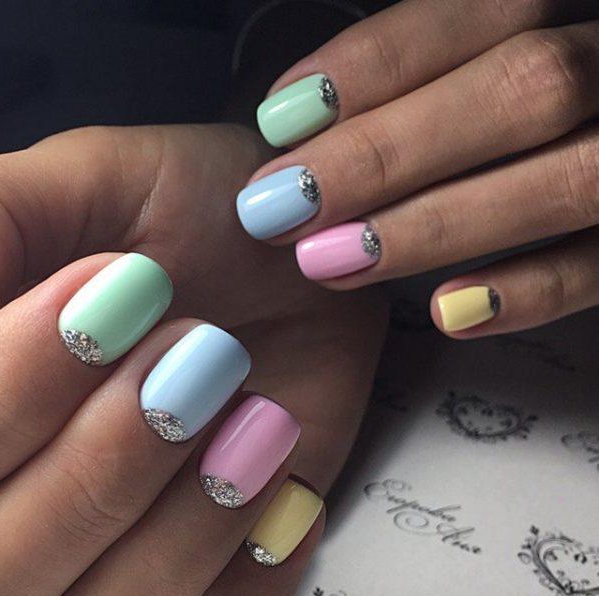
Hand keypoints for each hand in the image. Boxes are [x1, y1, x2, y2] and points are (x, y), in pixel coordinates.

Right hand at [0, 124, 385, 595]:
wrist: (294, 262)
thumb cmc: (176, 215)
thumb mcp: (75, 180)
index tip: (108, 300)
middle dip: (83, 480)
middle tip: (192, 358)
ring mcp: (90, 588)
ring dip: (165, 541)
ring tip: (250, 417)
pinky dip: (247, 568)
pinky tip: (281, 471)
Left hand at [236, 0, 598, 337]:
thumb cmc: (513, 120)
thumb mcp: (487, 64)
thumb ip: (425, 80)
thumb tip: (302, 127)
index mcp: (574, 9)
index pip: (480, 11)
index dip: (373, 65)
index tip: (280, 119)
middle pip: (520, 90)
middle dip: (385, 152)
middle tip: (281, 206)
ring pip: (563, 180)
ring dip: (433, 226)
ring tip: (329, 261)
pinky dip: (531, 292)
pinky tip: (445, 312)